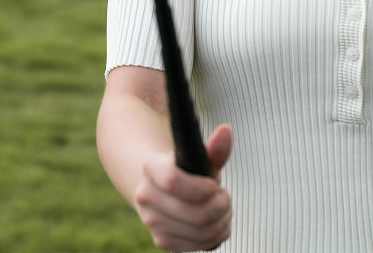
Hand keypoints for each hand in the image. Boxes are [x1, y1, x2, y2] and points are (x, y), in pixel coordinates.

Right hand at [135, 125, 233, 251]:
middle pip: (196, 213)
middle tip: (225, 197)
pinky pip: (199, 246)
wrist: (165, 190)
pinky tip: (217, 222)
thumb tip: (226, 131)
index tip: (216, 185)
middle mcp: (146, 197)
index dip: (202, 187)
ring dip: (222, 221)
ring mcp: (152, 222)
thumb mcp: (200, 157)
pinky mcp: (162, 241)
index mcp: (152, 168)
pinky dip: (216, 235)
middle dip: (222, 206)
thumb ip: (214, 149)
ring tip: (224, 208)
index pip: (172, 180)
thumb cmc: (188, 171)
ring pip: (202, 232)